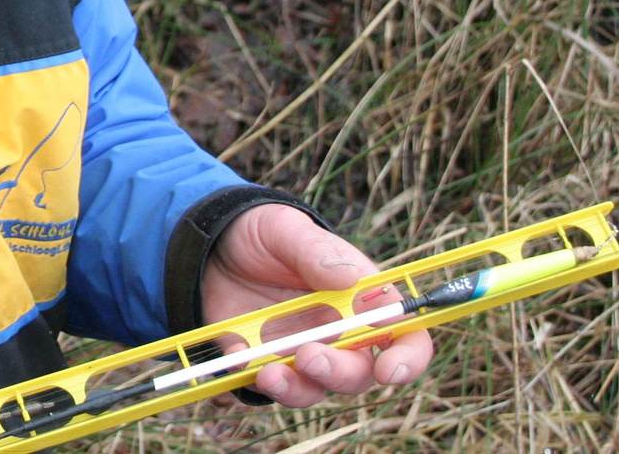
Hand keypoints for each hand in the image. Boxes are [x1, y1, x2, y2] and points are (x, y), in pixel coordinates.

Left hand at [200, 203, 432, 407]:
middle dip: (340, 373)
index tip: (389, 370)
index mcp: (360, 299)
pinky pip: (264, 384)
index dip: (407, 358)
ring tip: (270, 374)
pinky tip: (239, 362)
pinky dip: (254, 380)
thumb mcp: (285, 228)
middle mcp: (337, 333)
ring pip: (314, 388)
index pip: (404, 335)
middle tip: (309, 356)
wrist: (211, 244)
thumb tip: (351, 280)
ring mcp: (299, 351)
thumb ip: (316, 252)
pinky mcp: (261, 360)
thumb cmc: (263, 233)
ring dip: (297, 389)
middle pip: (358, 372)